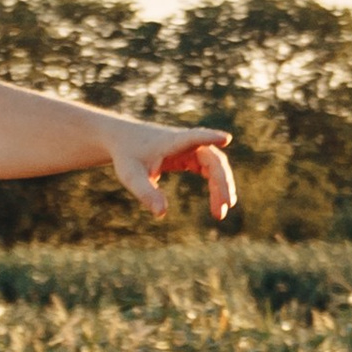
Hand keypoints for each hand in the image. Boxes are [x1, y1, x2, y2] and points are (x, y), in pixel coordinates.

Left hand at [109, 121, 235, 223]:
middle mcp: (185, 142)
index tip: (226, 138)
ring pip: (215, 166)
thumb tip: (161, 213)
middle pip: (213, 159)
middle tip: (227, 206)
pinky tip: (217, 204)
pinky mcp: (190, 156)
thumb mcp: (130, 176)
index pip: (194, 137)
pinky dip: (215, 186)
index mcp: (171, 142)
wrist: (124, 140)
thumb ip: (145, 193)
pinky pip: (209, 170)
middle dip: (222, 181)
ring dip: (222, 187)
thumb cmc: (127, 156)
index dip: (209, 137)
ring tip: (220, 214)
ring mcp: (190, 148)